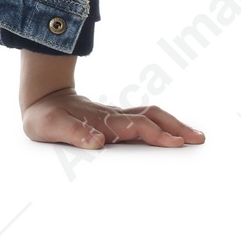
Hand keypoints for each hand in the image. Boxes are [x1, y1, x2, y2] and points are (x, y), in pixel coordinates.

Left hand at [22, 86, 204, 148]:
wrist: (41, 99)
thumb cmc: (45, 116)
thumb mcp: (50, 126)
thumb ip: (73, 133)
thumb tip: (98, 142)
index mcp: (102, 120)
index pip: (135, 126)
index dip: (155, 134)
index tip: (175, 143)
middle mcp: (113, 117)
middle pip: (150, 118)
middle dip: (175, 128)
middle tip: (198, 139)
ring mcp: (116, 117)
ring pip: (150, 117)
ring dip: (173, 125)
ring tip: (195, 137)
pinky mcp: (116, 121)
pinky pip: (145, 120)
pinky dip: (163, 126)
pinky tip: (175, 135)